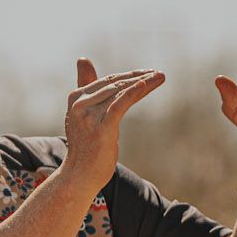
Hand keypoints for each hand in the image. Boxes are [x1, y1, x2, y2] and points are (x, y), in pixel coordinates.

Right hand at [64, 58, 165, 191]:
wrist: (79, 177)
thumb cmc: (85, 148)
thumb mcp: (85, 115)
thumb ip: (87, 89)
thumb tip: (83, 59)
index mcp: (76, 98)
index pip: (107, 81)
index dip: (129, 76)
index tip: (148, 73)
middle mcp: (80, 103)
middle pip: (115, 84)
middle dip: (139, 77)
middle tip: (159, 74)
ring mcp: (90, 115)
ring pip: (121, 91)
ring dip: (144, 82)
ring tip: (161, 77)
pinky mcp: (102, 127)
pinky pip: (121, 103)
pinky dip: (134, 92)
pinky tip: (147, 83)